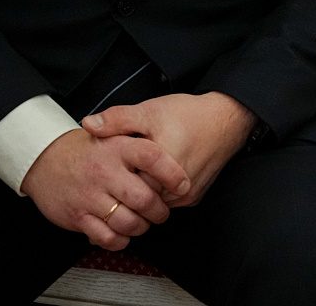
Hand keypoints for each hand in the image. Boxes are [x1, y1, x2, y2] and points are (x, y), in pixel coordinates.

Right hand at [20, 128, 189, 249]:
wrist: (45, 159)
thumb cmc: (88, 150)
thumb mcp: (113, 132)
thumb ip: (141, 138)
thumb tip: (173, 147)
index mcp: (118, 148)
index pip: (153, 158)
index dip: (173, 174)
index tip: (183, 185)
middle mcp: (105, 171)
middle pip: (144, 198)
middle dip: (159, 210)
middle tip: (161, 211)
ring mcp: (90, 195)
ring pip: (128, 221)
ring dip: (141, 227)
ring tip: (143, 222)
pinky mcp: (77, 215)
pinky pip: (107, 236)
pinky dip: (120, 240)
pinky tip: (123, 233)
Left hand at [81, 92, 256, 207]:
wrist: (227, 118)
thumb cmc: (189, 114)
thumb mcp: (150, 110)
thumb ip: (118, 119)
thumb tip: (88, 124)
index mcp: (161, 167)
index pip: (126, 187)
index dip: (113, 180)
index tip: (105, 172)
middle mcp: (177, 188)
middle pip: (140, 199)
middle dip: (128, 189)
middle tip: (117, 176)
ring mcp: (187, 196)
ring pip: (155, 204)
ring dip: (144, 193)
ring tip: (134, 176)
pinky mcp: (195, 197)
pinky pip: (169, 202)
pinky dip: (159, 194)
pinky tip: (153, 178)